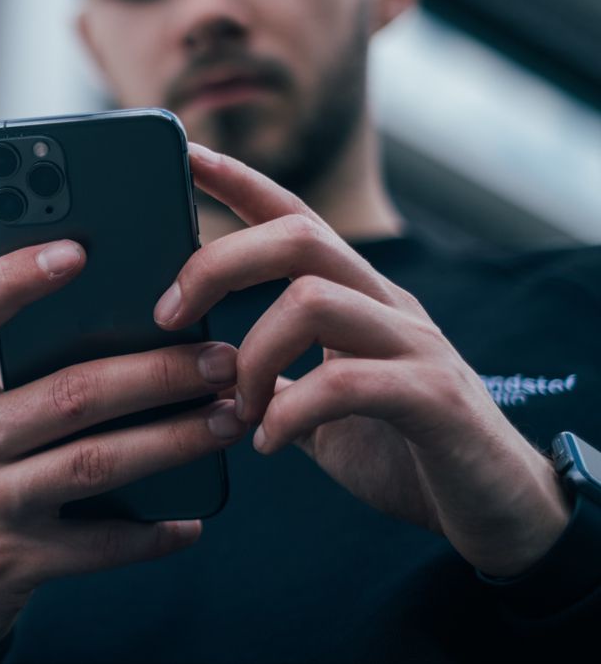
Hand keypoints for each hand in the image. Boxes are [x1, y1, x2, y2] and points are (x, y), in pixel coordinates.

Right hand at [0, 239, 245, 652]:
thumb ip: (20, 380)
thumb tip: (133, 332)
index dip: (14, 279)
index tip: (77, 250)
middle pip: (68, 392)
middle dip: (156, 372)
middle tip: (220, 360)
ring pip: (96, 461)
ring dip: (173, 440)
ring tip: (228, 419)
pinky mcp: (13, 563)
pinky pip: (100, 545)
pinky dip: (152, 533)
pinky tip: (190, 520)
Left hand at [154, 142, 570, 576]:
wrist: (497, 508)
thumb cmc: (406, 453)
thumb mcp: (324, 410)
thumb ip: (278, 383)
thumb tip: (212, 373)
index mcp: (358, 300)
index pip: (296, 218)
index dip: (240, 183)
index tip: (186, 155)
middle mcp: (387, 306)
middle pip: (298, 237)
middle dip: (218, 264)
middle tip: (166, 315)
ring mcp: (415, 346)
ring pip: (314, 299)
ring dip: (252, 356)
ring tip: (236, 409)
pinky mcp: (435, 398)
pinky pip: (346, 383)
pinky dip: (290, 413)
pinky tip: (269, 443)